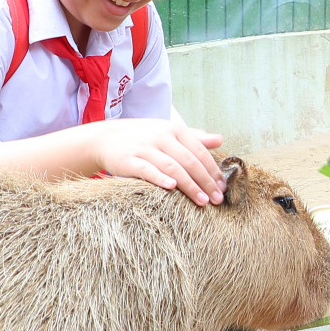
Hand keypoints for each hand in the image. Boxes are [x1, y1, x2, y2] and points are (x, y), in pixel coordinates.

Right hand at [88, 119, 225, 205]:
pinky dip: (160, 178)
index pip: (200, 151)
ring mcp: (145, 147)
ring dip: (190, 185)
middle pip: (189, 161)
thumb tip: (220, 139)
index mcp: (174, 129)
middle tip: (217, 199)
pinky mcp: (129, 159)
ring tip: (202, 201)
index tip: (223, 188)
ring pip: (172, 167)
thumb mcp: (169, 132)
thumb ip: (195, 137)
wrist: (106, 138)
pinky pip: (147, 170)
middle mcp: (161, 136)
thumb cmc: (144, 138)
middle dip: (206, 181)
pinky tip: (172, 188)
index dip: (213, 170)